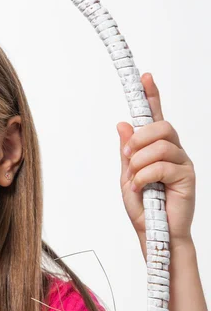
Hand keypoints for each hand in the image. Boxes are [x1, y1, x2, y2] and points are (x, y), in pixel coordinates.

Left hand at [117, 73, 195, 245]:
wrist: (153, 233)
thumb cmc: (142, 206)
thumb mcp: (127, 175)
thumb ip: (127, 151)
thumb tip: (123, 123)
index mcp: (157, 148)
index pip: (155, 116)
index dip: (151, 95)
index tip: (144, 77)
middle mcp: (173, 151)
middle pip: (160, 126)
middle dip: (138, 140)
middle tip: (127, 158)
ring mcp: (182, 162)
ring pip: (160, 145)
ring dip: (138, 163)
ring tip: (134, 180)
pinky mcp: (188, 176)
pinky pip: (161, 166)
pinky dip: (143, 177)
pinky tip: (140, 189)